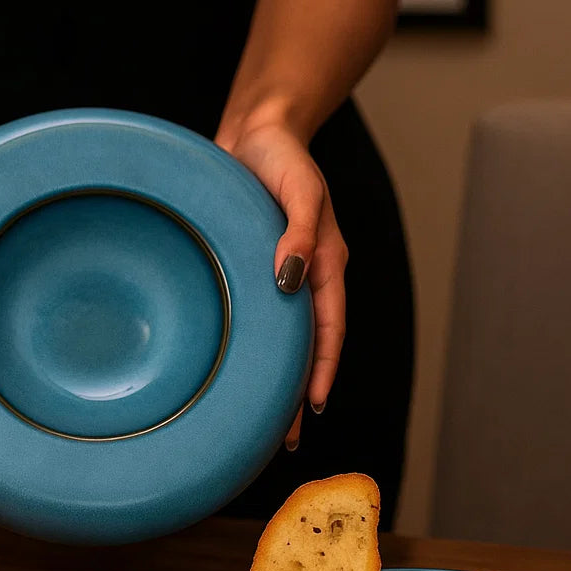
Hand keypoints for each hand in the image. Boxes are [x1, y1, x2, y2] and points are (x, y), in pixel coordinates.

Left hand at [216, 121, 346, 448]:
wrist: (255, 132)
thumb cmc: (280, 157)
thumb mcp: (298, 189)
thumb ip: (299, 232)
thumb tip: (291, 280)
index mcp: (326, 263)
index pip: (329, 329)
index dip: (323, 370)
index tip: (313, 407)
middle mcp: (307, 277)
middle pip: (307, 347)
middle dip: (300, 394)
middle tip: (286, 438)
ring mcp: (282, 277)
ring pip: (285, 341)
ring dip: (280, 382)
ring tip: (265, 423)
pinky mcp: (256, 271)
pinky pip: (261, 320)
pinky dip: (258, 352)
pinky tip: (241, 373)